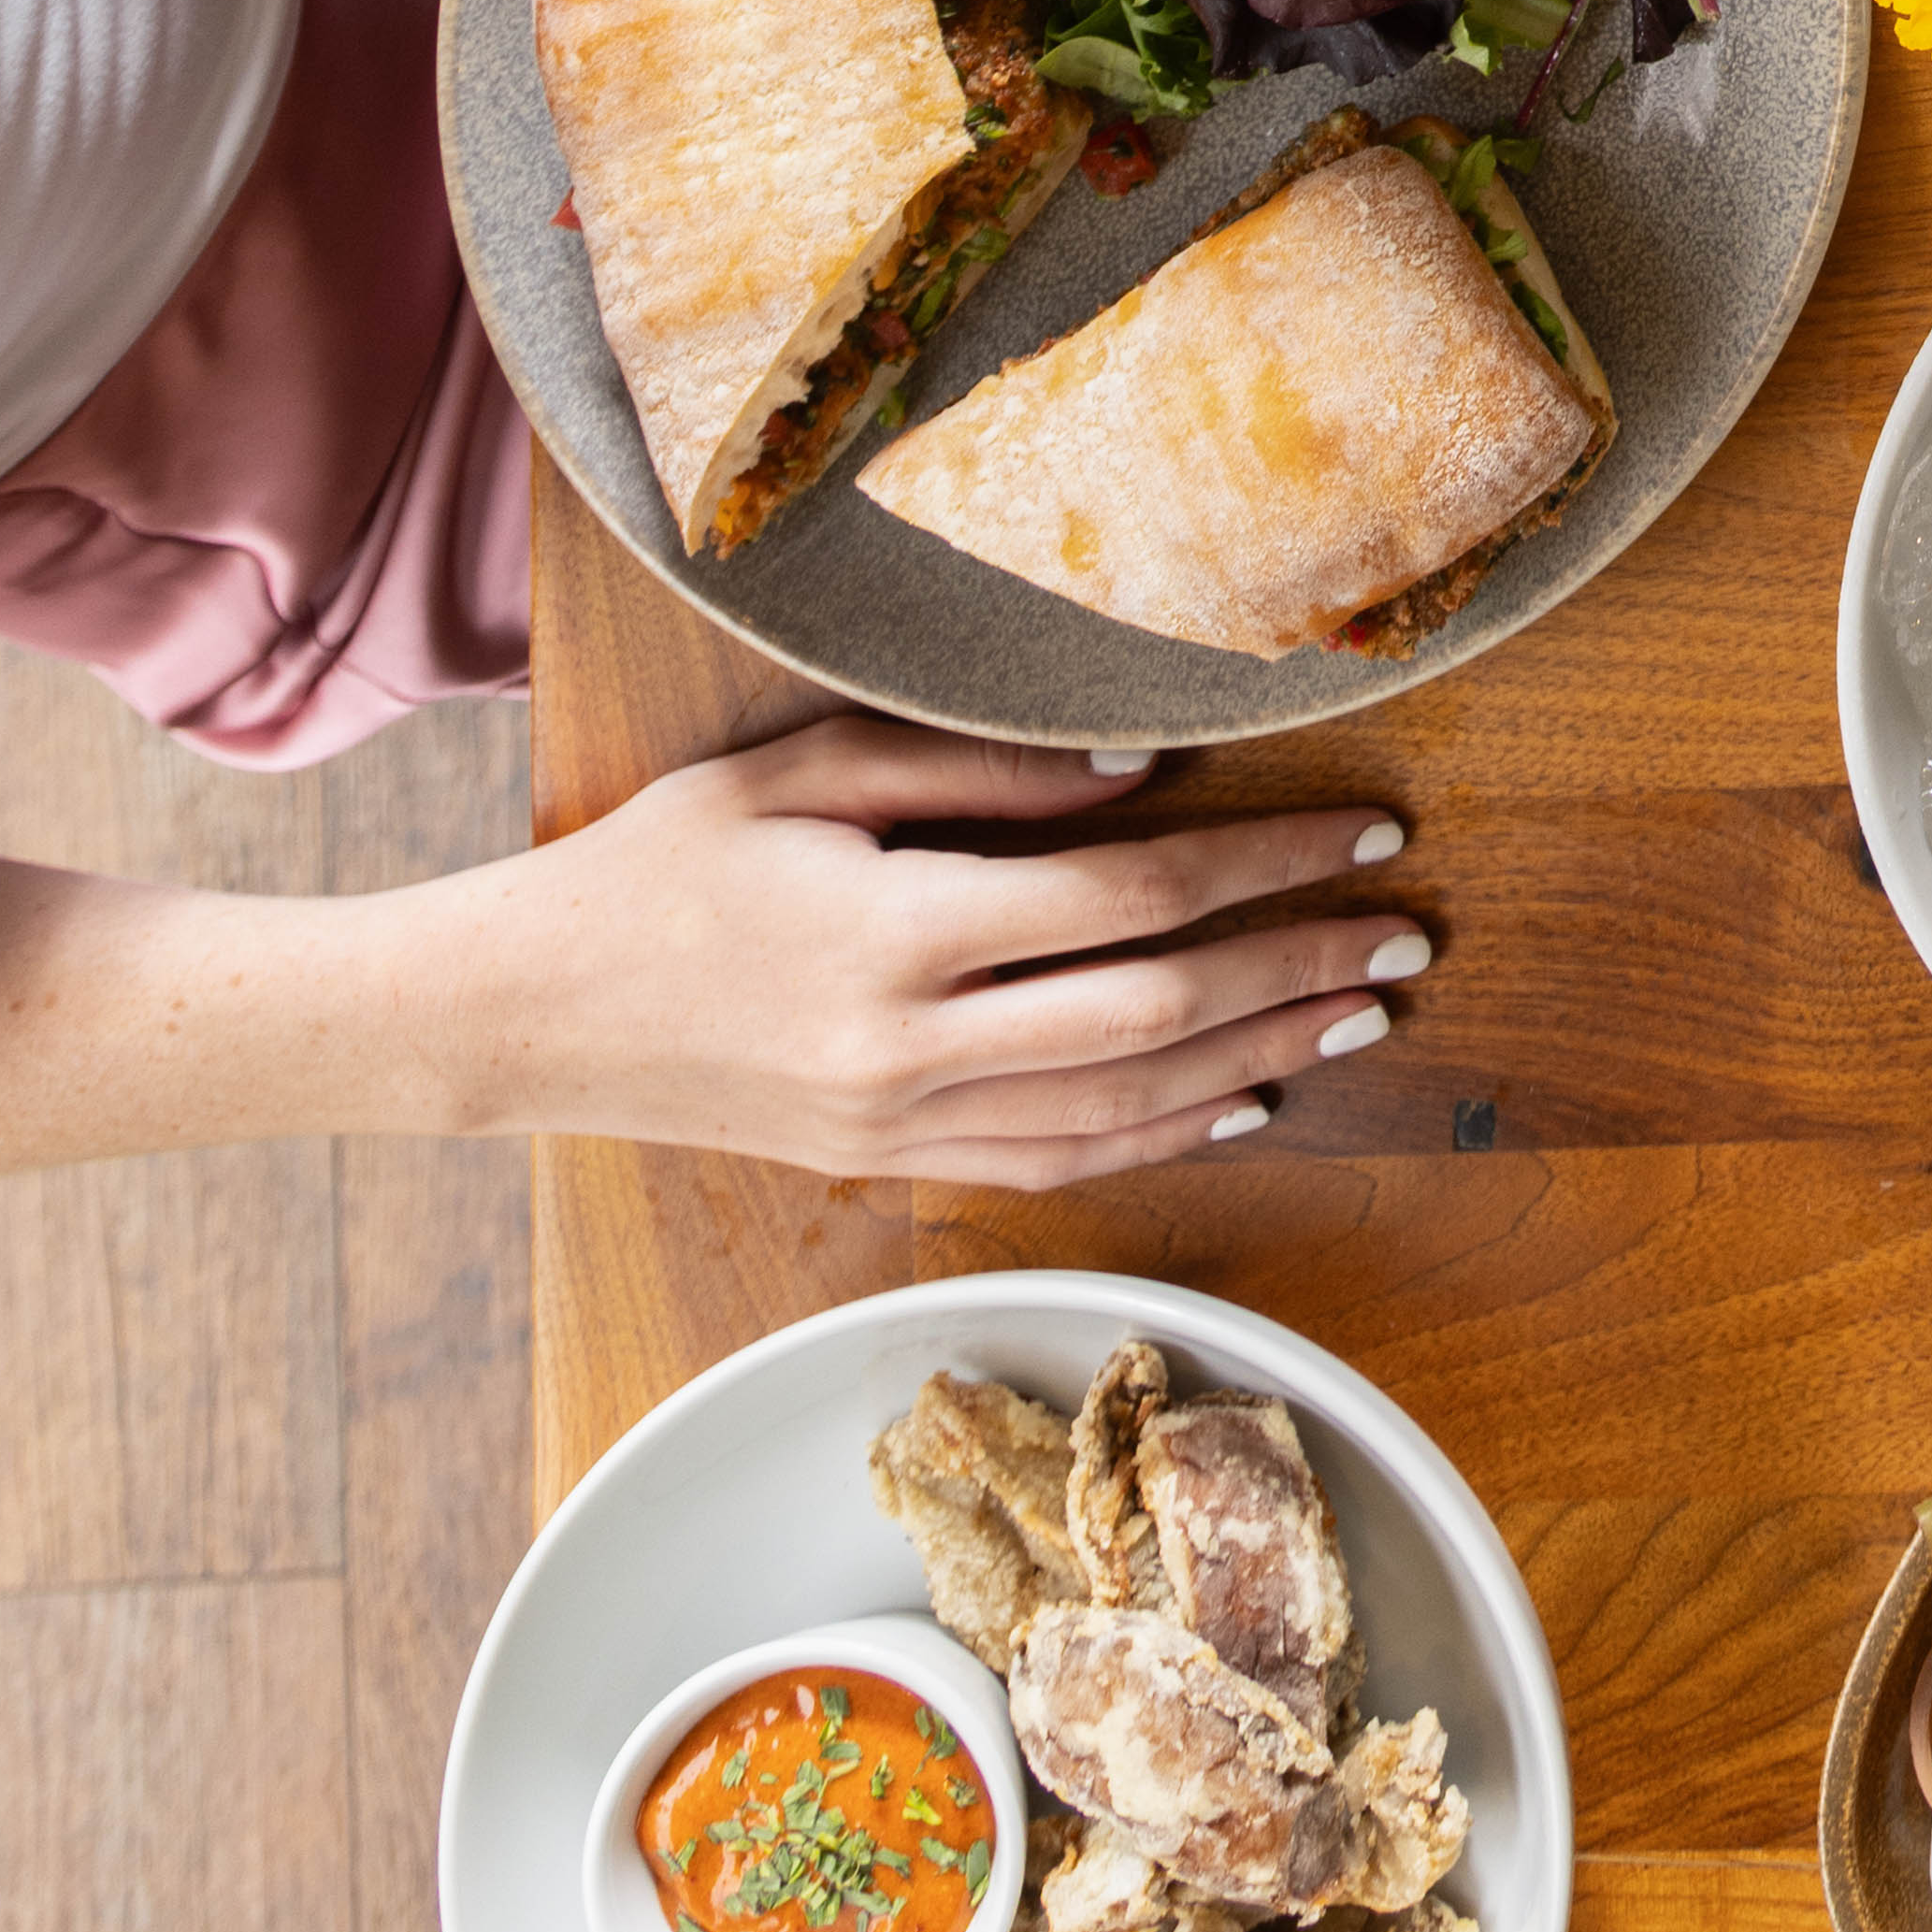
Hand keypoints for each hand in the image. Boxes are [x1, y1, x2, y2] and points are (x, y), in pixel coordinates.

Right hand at [427, 720, 1439, 1181]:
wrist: (526, 1014)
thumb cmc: (661, 863)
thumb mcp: (804, 767)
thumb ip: (978, 770)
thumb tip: (1141, 774)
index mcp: (899, 931)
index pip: (1133, 900)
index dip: (1264, 866)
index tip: (1365, 830)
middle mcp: (913, 1047)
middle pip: (1155, 1015)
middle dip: (1296, 972)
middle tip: (1405, 937)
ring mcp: (902, 1124)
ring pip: (1124, 1106)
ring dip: (1258, 1057)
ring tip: (1362, 1012)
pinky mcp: (887, 1164)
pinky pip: (1058, 1160)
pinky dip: (1164, 1133)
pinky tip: (1242, 1100)